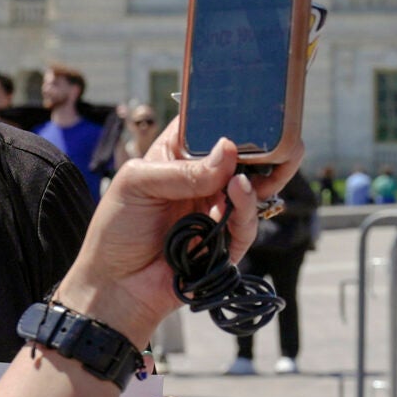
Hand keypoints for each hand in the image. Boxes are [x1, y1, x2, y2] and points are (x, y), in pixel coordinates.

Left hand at [56, 117, 303, 347]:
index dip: (227, 117)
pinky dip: (248, 208)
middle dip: (263, 149)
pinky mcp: (225, 243)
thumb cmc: (116, 230)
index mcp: (176, 158)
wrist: (116, 285)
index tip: (248, 110)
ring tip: (268, 165)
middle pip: (241, 159)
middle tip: (280, 140)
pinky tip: (240, 190)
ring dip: (264, 177)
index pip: (207, 128)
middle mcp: (201, 181)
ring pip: (253, 189)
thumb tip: (230, 150)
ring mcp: (215, 211)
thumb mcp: (137, 184)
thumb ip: (183, 170)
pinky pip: (246, 224)